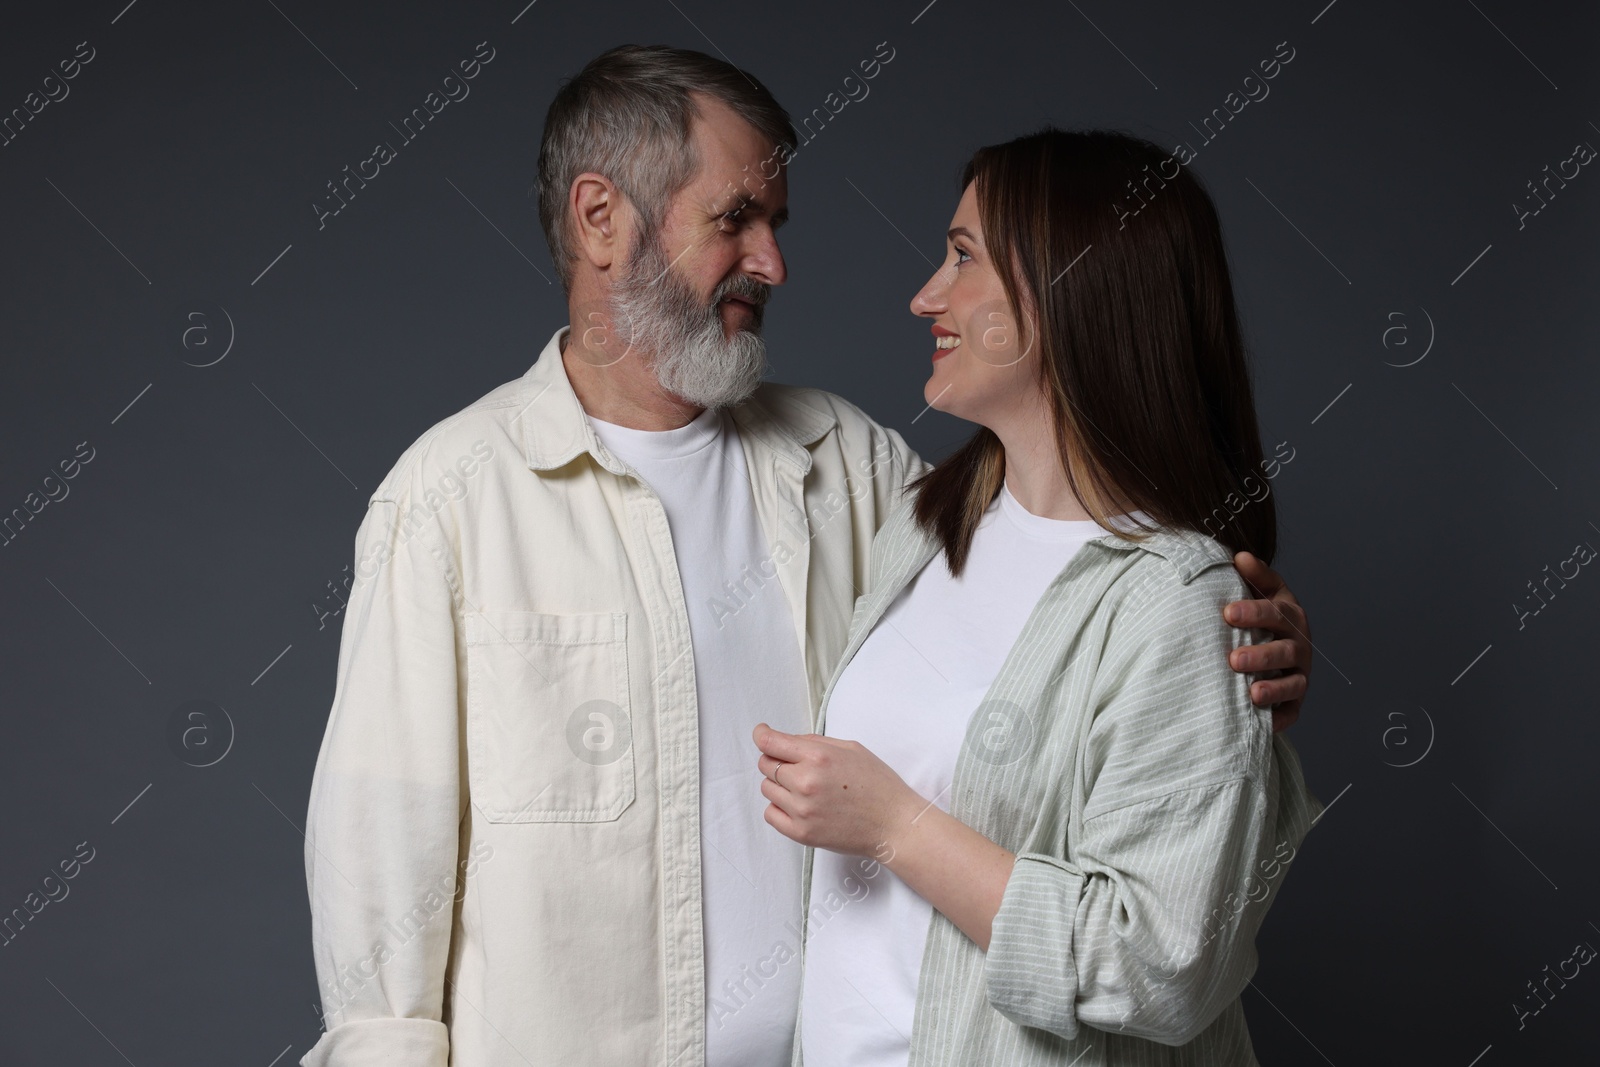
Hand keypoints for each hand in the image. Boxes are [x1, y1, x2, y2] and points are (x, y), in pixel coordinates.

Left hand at [752, 723, 921, 856]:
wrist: (894, 825)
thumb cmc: (878, 785)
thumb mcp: (851, 749)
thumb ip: (814, 742)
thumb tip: (787, 741)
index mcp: (818, 757)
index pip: (770, 742)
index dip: (762, 734)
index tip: (762, 733)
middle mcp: (806, 782)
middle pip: (765, 764)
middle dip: (776, 760)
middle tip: (796, 764)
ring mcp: (801, 810)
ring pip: (767, 788)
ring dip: (779, 784)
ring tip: (804, 787)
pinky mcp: (801, 833)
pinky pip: (770, 814)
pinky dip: (778, 807)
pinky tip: (798, 804)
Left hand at [1223, 551, 1311, 731]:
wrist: (1271, 646)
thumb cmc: (1260, 616)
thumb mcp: (1261, 592)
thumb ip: (1254, 576)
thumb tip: (1239, 556)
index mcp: (1290, 615)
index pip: (1275, 612)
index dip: (1254, 612)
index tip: (1227, 613)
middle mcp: (1299, 645)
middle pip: (1285, 650)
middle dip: (1261, 655)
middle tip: (1233, 659)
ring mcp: (1299, 674)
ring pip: (1292, 683)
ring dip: (1273, 688)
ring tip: (1252, 693)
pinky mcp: (1294, 701)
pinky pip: (1292, 712)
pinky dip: (1281, 717)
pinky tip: (1266, 723)